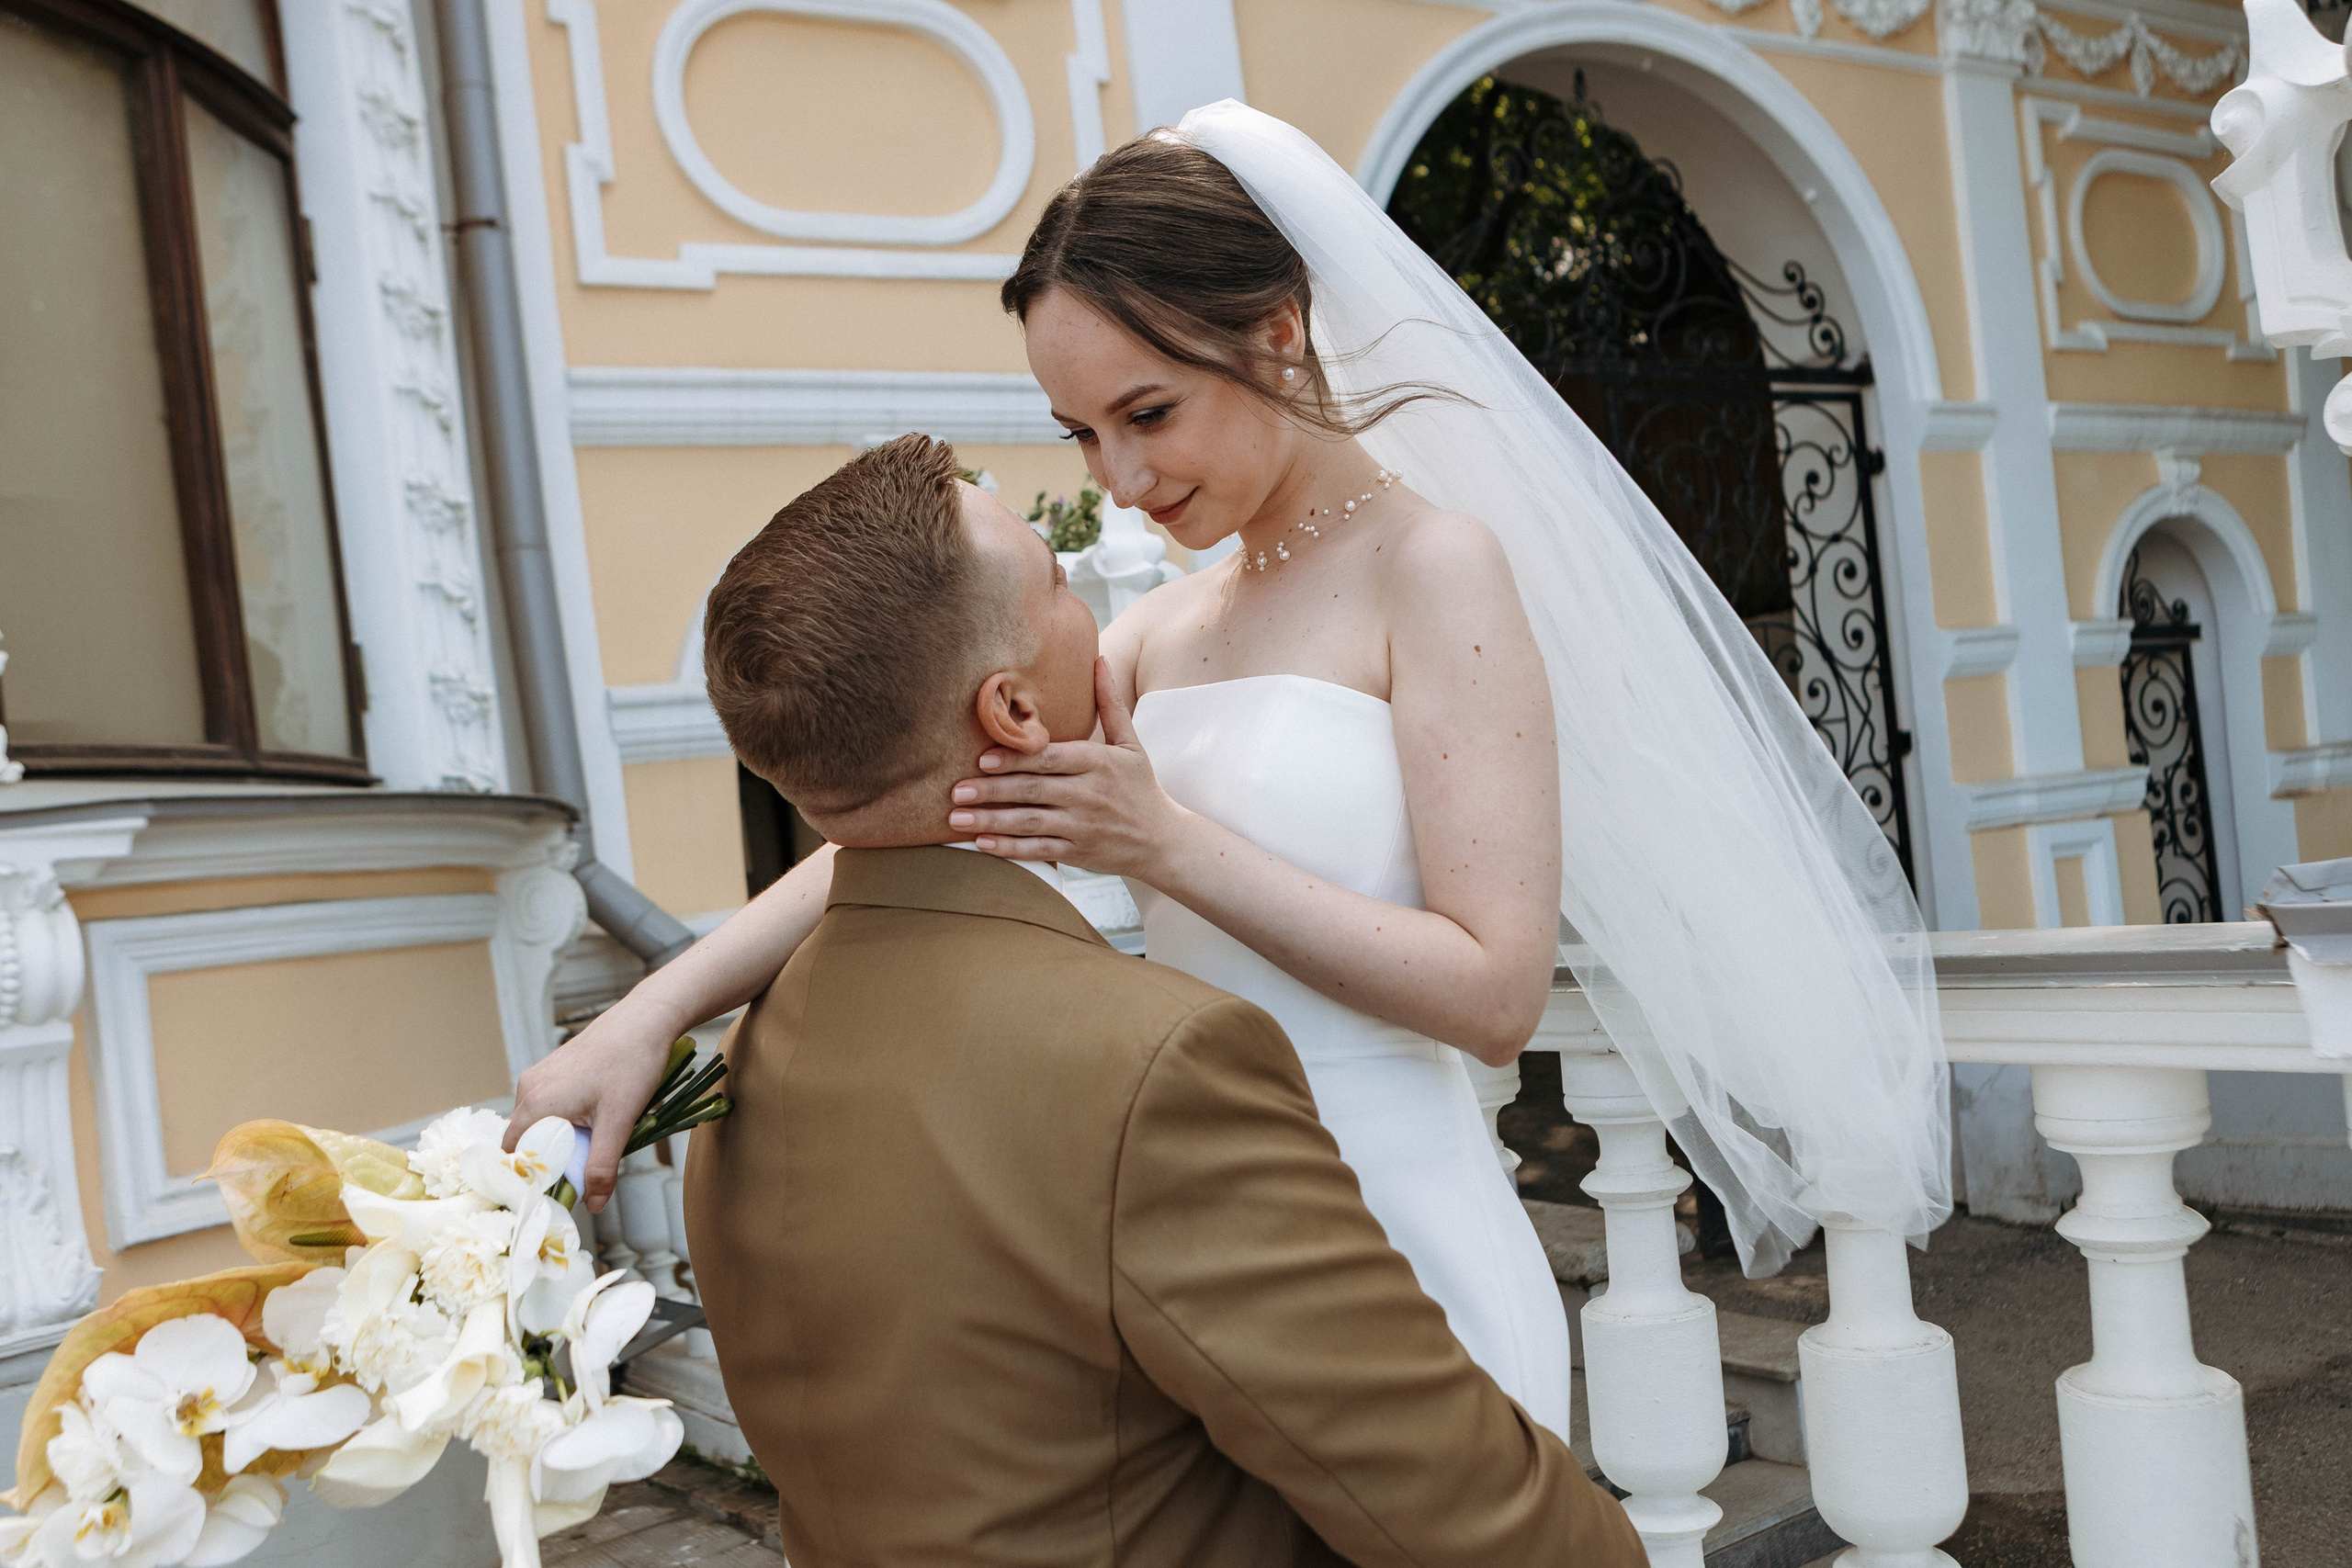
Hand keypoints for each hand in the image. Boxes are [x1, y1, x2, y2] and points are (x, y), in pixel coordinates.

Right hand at [503, 996, 676, 1212]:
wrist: (647, 1019)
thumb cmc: (631, 1064)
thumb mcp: (618, 1122)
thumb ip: (602, 1166)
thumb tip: (593, 1204)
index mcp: (535, 1104)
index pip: (514, 1155)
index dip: (530, 1177)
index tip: (553, 1193)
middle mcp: (529, 1088)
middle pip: (526, 1140)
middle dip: (550, 1160)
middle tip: (579, 1173)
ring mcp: (540, 1076)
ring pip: (540, 1123)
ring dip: (560, 1139)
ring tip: (591, 1144)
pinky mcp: (554, 1069)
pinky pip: (550, 1105)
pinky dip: (565, 1120)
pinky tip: (594, 1119)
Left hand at [948, 658, 1186, 875]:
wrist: (1162, 840)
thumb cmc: (1140, 786)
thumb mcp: (1130, 743)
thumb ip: (1110, 703)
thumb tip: (1099, 658)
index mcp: (1098, 763)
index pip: (1050, 759)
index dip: (1015, 759)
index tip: (982, 758)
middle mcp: (1089, 794)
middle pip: (1033, 790)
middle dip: (991, 790)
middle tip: (955, 790)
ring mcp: (1082, 827)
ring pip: (1029, 823)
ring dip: (990, 821)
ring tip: (956, 818)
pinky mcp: (1078, 853)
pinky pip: (1039, 850)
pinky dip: (1009, 848)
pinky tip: (982, 844)